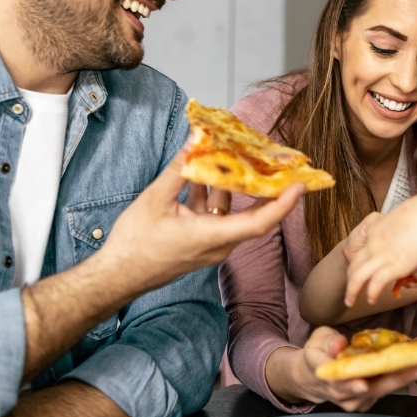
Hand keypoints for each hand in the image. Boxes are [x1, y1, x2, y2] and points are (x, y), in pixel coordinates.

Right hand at [97, 147, 302, 299]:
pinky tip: (201, 169)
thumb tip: (197, 141)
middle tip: (276, 161)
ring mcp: (210, 244)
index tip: (299, 185)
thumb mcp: (156, 199)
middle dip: (264, 186)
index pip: (259, 222)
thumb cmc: (135, 244)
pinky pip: (214, 214)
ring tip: (234, 153)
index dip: (283, 204)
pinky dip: (211, 193)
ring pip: (229, 210)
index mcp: (211, 236)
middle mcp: (218, 244)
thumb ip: (179, 170)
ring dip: (230, 184)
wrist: (117, 275)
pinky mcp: (200, 241)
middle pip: (251, 214)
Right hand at [272, 327, 416, 412]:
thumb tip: (339, 344)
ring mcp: (356, 400)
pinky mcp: (368, 399)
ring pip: (383, 389)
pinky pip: (387, 387)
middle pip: (371, 389)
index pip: (338, 382)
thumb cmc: (318, 354)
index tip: (362, 383)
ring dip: (407, 376)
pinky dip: (403, 376)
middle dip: (398, 378)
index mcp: (325, 376)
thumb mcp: (317, 340)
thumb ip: (327, 341)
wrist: (314, 378)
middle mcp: (342, 394)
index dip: (351, 384)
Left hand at [346, 192, 416, 306]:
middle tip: (349, 294)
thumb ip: (406, 245)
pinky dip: (372, 293)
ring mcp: (382, 254)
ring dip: (352, 291)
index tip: (358, 275)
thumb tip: (414, 272)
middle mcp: (374, 243)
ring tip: (350, 301)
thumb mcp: (407, 224)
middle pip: (354, 266)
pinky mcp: (394, 265)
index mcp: (375, 229)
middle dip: (350, 283)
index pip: (359, 251)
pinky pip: (375, 283)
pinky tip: (371, 299)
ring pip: (357, 277)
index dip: (356, 266)